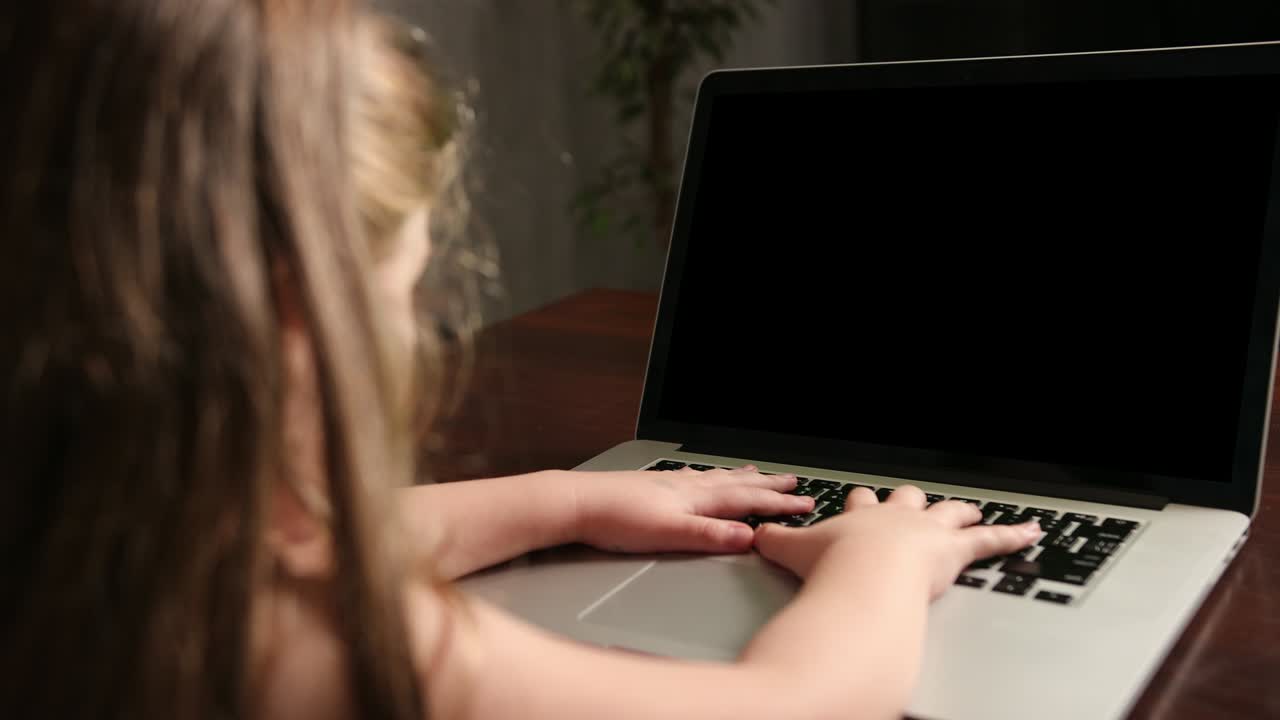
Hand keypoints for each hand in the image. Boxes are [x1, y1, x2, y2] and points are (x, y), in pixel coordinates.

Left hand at [571, 465, 815, 554]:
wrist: (576, 503)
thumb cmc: (616, 520)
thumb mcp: (669, 535)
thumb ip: (710, 536)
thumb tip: (749, 538)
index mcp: (696, 498)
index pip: (746, 501)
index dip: (778, 504)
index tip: (805, 504)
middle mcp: (686, 486)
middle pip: (736, 484)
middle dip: (768, 486)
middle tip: (794, 483)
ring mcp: (669, 484)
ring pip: (716, 478)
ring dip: (741, 477)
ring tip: (757, 472)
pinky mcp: (652, 486)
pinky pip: (693, 478)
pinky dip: (709, 476)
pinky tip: (701, 477)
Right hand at [753, 484, 1039, 598]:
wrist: (861, 576)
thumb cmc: (831, 566)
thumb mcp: (790, 552)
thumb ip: (774, 544)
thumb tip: (754, 536)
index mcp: (859, 517)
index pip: (861, 502)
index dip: (861, 501)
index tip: (861, 499)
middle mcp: (895, 519)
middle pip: (907, 499)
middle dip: (910, 501)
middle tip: (913, 502)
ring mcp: (927, 532)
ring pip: (950, 513)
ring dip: (961, 513)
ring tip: (971, 510)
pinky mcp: (954, 551)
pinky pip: (990, 540)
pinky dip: (1013, 535)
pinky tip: (1030, 531)